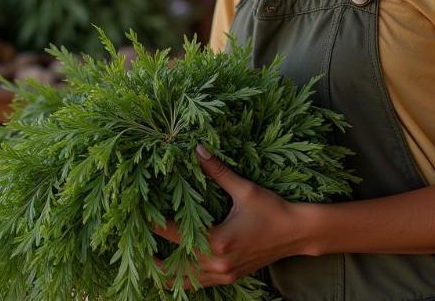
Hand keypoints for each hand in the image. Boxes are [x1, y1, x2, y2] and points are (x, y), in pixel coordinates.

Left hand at [154, 145, 304, 286]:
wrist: (297, 233)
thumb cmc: (272, 209)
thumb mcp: (244, 189)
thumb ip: (218, 172)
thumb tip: (198, 149)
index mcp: (217, 241)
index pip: (175, 235)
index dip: (154, 226)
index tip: (139, 217)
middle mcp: (217, 264)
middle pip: (174, 267)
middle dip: (154, 256)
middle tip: (137, 242)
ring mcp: (223, 275)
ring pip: (185, 283)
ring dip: (168, 272)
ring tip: (152, 258)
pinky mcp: (230, 277)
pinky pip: (200, 285)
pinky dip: (186, 278)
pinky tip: (178, 267)